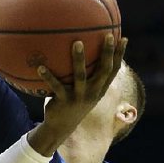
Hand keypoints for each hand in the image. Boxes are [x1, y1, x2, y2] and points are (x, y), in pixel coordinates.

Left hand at [29, 35, 127, 154]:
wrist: (61, 126)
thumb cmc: (72, 102)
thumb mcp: (84, 91)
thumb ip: (87, 76)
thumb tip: (82, 52)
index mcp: (99, 89)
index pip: (113, 70)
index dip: (119, 55)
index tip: (123, 38)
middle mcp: (93, 92)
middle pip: (103, 70)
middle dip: (107, 53)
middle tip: (107, 35)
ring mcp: (79, 97)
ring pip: (81, 76)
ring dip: (79, 59)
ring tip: (77, 42)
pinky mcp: (64, 101)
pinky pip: (56, 86)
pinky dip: (48, 76)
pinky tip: (40, 67)